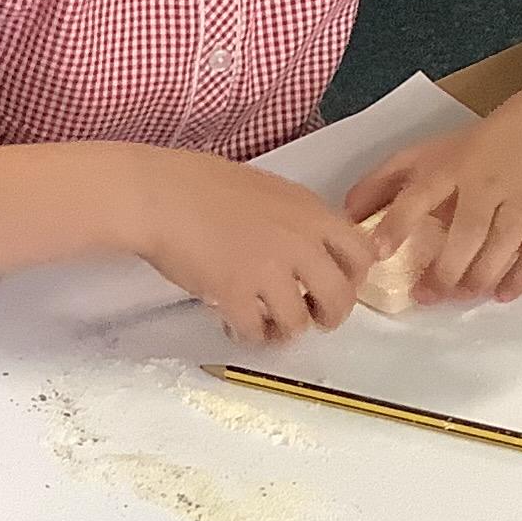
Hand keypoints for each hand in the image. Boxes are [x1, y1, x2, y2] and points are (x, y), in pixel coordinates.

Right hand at [124, 147, 379, 344]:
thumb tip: (316, 252)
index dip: (353, 279)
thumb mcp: (270, 192)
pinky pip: (255, 331)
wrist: (160, 195)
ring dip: (283, 330)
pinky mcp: (235, 293)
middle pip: (340, 298)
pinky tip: (235, 324)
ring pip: (297, 323)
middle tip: (310, 319)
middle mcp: (298, 243)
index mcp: (311, 213)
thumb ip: (300, 221)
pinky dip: (247, 335)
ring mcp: (268, 270)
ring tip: (264, 324)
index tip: (336, 287)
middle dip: (328, 317)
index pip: (361, 255)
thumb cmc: (203, 186)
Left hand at [340, 108, 521, 305]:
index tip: (377, 254)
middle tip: (426, 296)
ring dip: (480, 277)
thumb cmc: (473, 150)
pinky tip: (502, 295)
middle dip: (446, 270)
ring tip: (460, 297)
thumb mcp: (424, 155)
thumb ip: (383, 183)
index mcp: (449, 167)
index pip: (419, 196)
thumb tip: (345, 215)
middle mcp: (485, 183)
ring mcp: (521, 199)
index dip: (396, 225)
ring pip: (503, 244)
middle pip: (467, 231)